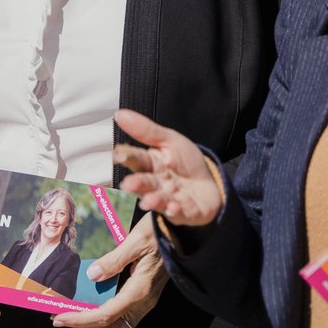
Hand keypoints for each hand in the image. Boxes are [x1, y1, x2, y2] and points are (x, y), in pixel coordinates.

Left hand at [53, 213, 166, 327]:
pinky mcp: (144, 296)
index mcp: (140, 291)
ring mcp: (145, 301)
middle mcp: (144, 302)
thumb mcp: (135, 240)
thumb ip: (114, 260)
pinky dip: (103, 322)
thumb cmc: (160, 232)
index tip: (59, 318)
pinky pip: (122, 318)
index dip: (80, 320)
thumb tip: (92, 276)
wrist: (183, 231)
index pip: (105, 316)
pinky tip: (89, 313)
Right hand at [113, 108, 222, 225]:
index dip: (128, 156)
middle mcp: (156, 183)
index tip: (118, 154)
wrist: (210, 184)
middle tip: (128, 185)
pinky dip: (175, 211)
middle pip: (144, 182)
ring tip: (150, 200)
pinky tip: (174, 207)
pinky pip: (179, 213)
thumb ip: (146, 130)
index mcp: (150, 163)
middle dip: (136, 184)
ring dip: (153, 201)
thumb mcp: (170, 140)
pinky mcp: (183, 212)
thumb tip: (119, 114)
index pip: (137, 158)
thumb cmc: (185, 162)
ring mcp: (168, 199)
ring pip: (158, 200)